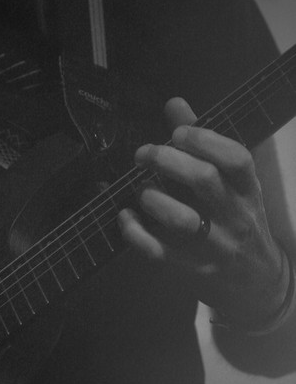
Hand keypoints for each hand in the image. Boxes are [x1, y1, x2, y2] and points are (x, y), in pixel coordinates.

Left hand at [118, 97, 287, 328]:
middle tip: (143, 154)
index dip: (203, 139)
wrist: (257, 280)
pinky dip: (134, 232)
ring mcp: (213, 245)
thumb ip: (202, 141)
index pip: (235, 158)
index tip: (176, 133)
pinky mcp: (190, 269)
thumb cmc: (237, 217)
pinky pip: (157, 252)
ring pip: (181, 219)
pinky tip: (125, 216)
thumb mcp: (232, 181)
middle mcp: (234, 215)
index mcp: (247, 189)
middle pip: (203, 180)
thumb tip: (174, 103)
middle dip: (166, 159)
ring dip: (152, 197)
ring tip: (141, 190)